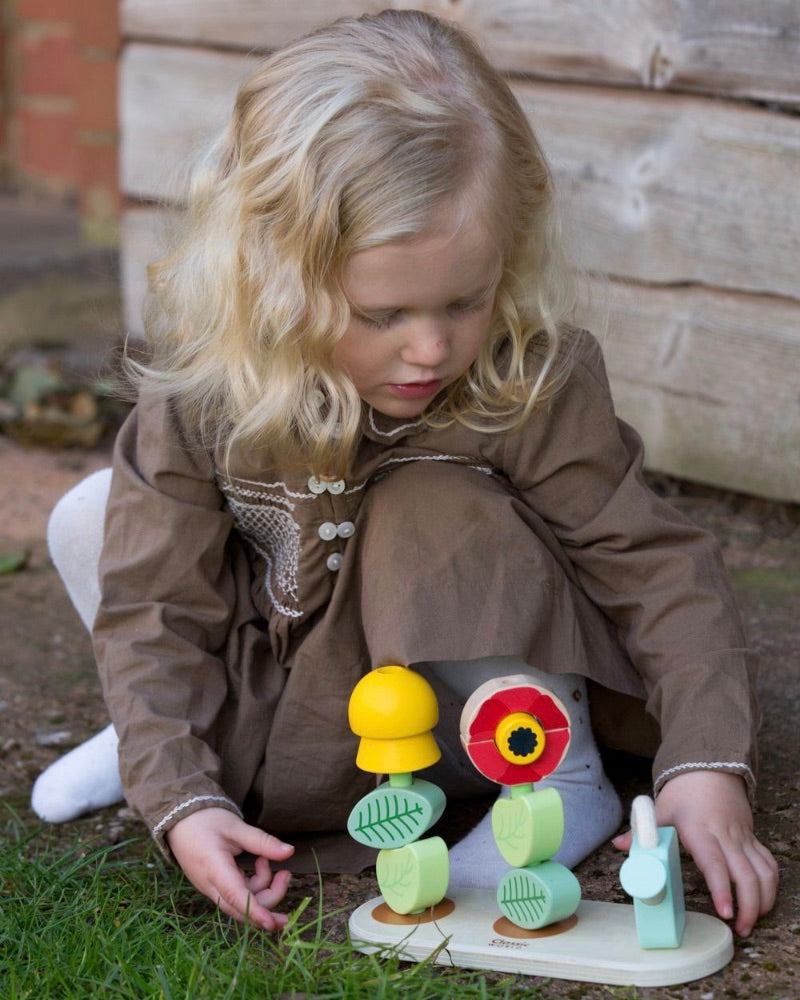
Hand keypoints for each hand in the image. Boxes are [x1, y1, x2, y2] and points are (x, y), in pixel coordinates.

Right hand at [166, 807, 294, 930]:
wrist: (180, 821)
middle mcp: (210, 886)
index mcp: (214, 868)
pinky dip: (253, 886)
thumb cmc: (207, 820)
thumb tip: (290, 852)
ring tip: (267, 861)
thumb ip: (262, 842)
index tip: (273, 923)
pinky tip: (259, 865)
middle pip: (242, 908)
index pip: (235, 897)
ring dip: (262, 888)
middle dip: (269, 901)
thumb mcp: (236, 827)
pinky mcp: (215, 887)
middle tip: (286, 874)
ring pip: (241, 903)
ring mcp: (211, 889)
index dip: (256, 912)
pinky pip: (238, 896)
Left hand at [613, 771, 777, 936]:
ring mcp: (742, 838)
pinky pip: (769, 864)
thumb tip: (618, 846)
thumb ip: (642, 831)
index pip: (714, 863)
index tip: (725, 912)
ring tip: (751, 922)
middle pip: (746, 875)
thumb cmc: (683, 793)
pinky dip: (770, 885)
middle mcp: (726, 836)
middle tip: (740, 929)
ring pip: (764, 872)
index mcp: (700, 830)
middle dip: (748, 906)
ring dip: (763, 900)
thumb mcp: (660, 809)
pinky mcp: (753, 839)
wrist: (708, 769)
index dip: (720, 888)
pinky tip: (763, 902)